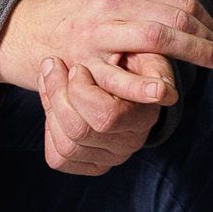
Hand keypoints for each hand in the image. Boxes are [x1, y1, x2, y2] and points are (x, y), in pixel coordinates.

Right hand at [0, 0, 212, 98]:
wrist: (21, 32)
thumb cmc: (74, 6)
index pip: (179, 0)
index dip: (208, 22)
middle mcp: (110, 2)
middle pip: (174, 18)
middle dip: (209, 40)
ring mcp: (95, 33)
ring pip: (155, 38)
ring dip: (193, 54)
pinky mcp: (82, 65)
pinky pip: (118, 77)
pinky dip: (145, 85)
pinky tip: (169, 92)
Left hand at [35, 56, 158, 175]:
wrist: (112, 68)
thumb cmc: (124, 53)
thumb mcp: (138, 46)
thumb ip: (149, 52)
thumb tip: (163, 89)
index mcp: (145, 114)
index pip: (108, 115)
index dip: (83, 91)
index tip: (77, 67)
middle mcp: (132, 142)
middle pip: (80, 131)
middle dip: (58, 94)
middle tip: (53, 65)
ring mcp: (112, 157)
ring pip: (67, 146)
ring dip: (50, 109)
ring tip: (49, 78)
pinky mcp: (92, 165)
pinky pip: (59, 159)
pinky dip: (49, 131)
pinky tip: (54, 106)